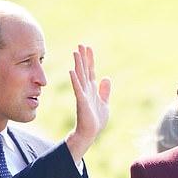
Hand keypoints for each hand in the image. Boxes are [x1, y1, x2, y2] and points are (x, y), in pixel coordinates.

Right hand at [65, 44, 110, 163]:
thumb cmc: (96, 120)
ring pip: (80, 76)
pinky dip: (75, 80)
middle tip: (80, 44)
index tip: (88, 48)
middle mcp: (86, 89)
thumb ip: (104, 91)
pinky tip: (72, 70)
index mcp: (92, 89)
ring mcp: (83, 95)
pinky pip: (78, 89)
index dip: (90, 59)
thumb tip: (106, 78)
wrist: (90, 133)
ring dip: (78, 64)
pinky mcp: (81, 101)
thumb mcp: (104, 103)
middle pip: (84, 70)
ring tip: (75, 52)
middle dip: (83, 57)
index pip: (91, 71)